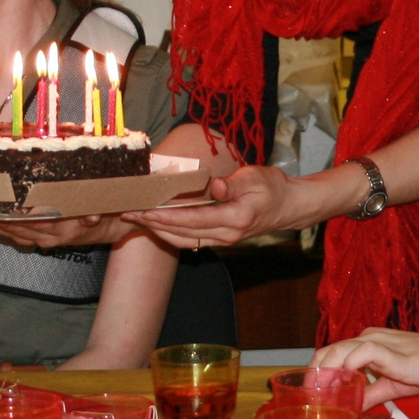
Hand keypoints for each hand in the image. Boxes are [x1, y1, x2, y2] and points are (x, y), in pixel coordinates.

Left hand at [0, 213, 133, 250]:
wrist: (112, 229)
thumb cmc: (106, 213)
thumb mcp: (104, 211)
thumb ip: (95, 213)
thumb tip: (91, 216)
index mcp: (60, 229)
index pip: (25, 223)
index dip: (4, 217)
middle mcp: (48, 236)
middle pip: (12, 229)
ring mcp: (43, 239)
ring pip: (10, 233)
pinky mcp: (41, 239)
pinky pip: (16, 235)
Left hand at [128, 164, 310, 248]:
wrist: (290, 206)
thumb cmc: (273, 187)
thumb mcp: (255, 177)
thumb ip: (232, 184)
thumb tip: (213, 186)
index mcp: (234, 219)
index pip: (192, 220)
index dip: (166, 216)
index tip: (144, 210)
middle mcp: (227, 235)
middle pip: (183, 233)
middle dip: (153, 224)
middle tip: (128, 213)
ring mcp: (224, 240)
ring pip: (185, 241)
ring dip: (159, 231)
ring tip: (137, 219)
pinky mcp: (222, 239)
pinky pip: (192, 240)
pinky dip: (172, 233)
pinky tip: (158, 225)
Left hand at [312, 328, 418, 407]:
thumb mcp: (393, 387)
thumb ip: (371, 394)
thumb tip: (351, 409)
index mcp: (370, 342)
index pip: (334, 353)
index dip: (320, 372)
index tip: (313, 394)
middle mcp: (370, 336)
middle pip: (329, 350)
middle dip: (315, 374)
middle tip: (309, 398)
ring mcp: (378, 340)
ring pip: (337, 350)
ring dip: (324, 374)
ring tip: (318, 396)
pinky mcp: (386, 349)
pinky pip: (356, 356)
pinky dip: (344, 371)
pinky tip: (340, 388)